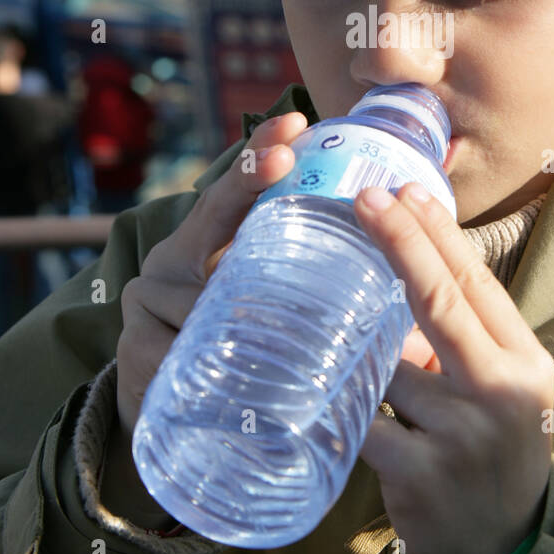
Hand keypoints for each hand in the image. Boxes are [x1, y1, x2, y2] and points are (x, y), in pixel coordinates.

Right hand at [116, 111, 308, 438]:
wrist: (177, 429)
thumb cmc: (241, 367)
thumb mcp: (277, 331)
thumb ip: (337, 327)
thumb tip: (419, 340)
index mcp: (215, 248)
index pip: (239, 195)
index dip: (261, 156)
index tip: (295, 124)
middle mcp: (176, 260)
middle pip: (211, 214)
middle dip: (247, 182)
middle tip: (281, 158)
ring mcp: (147, 300)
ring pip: (202, 296)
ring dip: (234, 311)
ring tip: (269, 324)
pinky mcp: (134, 349)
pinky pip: (174, 350)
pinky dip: (201, 362)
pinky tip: (219, 376)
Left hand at [353, 181, 553, 553]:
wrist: (511, 548)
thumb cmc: (496, 452)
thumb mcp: (499, 390)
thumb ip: (457, 341)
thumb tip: (394, 284)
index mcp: (523, 360)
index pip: (476, 282)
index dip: (436, 233)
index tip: (404, 189)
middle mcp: (499, 389)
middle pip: (441, 300)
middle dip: (400, 242)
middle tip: (364, 199)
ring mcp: (461, 433)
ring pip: (389, 364)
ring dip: (358, 344)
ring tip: (321, 322)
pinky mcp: (420, 474)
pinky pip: (363, 422)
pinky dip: (337, 406)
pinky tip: (311, 393)